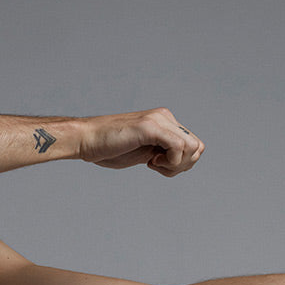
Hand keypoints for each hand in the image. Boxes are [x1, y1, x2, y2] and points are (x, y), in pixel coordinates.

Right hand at [79, 109, 204, 175]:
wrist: (86, 140)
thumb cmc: (108, 148)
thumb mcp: (142, 151)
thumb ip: (161, 152)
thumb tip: (181, 162)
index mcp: (164, 122)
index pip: (193, 145)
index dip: (182, 163)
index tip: (159, 166)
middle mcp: (164, 117)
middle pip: (197, 147)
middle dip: (182, 165)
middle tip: (158, 167)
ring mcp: (158, 120)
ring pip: (193, 148)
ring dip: (176, 165)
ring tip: (153, 164)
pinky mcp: (150, 127)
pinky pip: (179, 147)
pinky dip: (169, 163)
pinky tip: (149, 163)